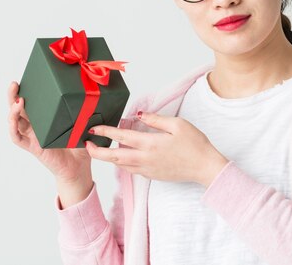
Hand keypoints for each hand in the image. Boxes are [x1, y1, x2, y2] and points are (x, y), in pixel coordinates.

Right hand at [7, 80, 91, 184]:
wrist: (79, 168)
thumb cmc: (80, 145)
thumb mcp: (83, 124)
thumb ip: (83, 111)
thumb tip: (90, 95)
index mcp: (46, 118)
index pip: (33, 102)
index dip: (27, 90)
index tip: (28, 78)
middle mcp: (36, 126)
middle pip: (18, 108)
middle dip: (13, 95)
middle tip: (15, 83)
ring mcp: (32, 136)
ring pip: (15, 121)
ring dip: (12, 110)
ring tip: (17, 99)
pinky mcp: (33, 147)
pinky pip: (17, 138)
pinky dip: (13, 128)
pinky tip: (14, 119)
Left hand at [85, 111, 229, 186]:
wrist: (205, 167)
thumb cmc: (195, 144)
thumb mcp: (177, 125)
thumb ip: (156, 119)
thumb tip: (139, 115)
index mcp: (150, 144)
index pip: (121, 137)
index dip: (105, 132)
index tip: (93, 128)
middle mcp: (145, 159)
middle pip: (114, 157)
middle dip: (98, 151)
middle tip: (87, 145)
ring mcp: (148, 169)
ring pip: (121, 165)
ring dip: (108, 158)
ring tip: (101, 150)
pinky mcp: (152, 176)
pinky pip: (131, 170)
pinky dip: (122, 164)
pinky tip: (122, 157)